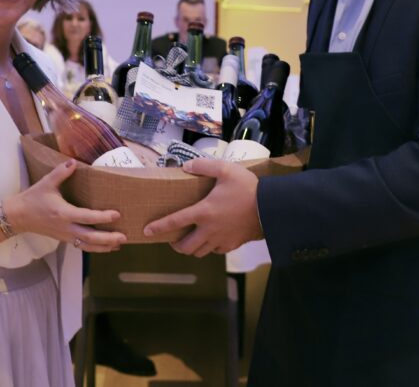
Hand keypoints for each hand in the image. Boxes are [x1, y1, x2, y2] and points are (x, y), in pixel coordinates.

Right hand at [6, 159, 126, 252]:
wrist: (19, 216)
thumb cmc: (33, 198)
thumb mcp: (46, 183)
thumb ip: (61, 172)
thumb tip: (73, 162)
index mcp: (63, 213)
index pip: (85, 217)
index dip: (101, 217)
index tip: (116, 214)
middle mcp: (66, 227)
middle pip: (89, 237)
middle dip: (107, 238)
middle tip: (124, 237)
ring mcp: (65, 235)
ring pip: (87, 245)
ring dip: (104, 246)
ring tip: (119, 244)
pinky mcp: (64, 239)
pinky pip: (82, 246)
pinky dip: (95, 248)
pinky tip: (107, 247)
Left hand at [143, 158, 262, 256]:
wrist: (271, 207)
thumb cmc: (247, 188)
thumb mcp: (226, 169)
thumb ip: (204, 166)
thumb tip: (186, 166)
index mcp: (204, 212)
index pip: (175, 222)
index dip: (159, 227)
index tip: (147, 231)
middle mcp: (209, 230)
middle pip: (186, 247)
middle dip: (176, 245)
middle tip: (174, 239)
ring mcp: (221, 240)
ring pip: (200, 252)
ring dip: (192, 248)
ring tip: (192, 239)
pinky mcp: (233, 245)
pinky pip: (216, 251)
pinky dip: (210, 247)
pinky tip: (212, 238)